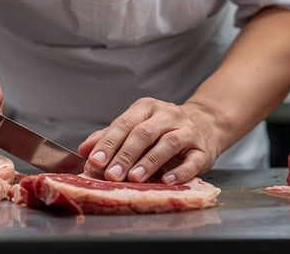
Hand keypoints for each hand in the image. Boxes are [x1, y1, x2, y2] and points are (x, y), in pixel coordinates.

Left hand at [77, 98, 222, 183]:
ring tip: (134, 178)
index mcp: (146, 107)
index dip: (108, 143)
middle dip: (125, 155)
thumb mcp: (135, 127)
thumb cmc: (162, 129)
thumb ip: (110, 137)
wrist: (205, 125)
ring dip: (149, 162)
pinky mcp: (203, 149)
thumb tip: (84, 150)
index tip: (95, 161)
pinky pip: (193, 160)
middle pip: (143, 133)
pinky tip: (167, 181)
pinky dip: (179, 172)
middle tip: (112, 175)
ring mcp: (187, 130)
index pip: (124, 123)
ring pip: (167, 143)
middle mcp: (167, 114)